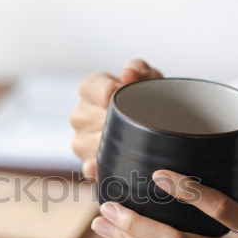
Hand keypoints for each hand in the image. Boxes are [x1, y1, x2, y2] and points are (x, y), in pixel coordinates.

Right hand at [70, 59, 162, 178]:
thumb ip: (139, 69)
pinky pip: (89, 169)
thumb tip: (127, 74)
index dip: (114, 94)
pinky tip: (110, 166)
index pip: (93, 89)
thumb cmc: (148, 98)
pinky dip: (98, 169)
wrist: (158, 125)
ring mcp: (80, 142)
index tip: (130, 96)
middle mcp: (79, 114)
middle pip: (92, 118)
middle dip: (117, 120)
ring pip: (90, 143)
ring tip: (134, 140)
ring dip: (112, 143)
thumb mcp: (148, 78)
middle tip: (139, 121)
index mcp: (89, 88)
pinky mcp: (88, 165)